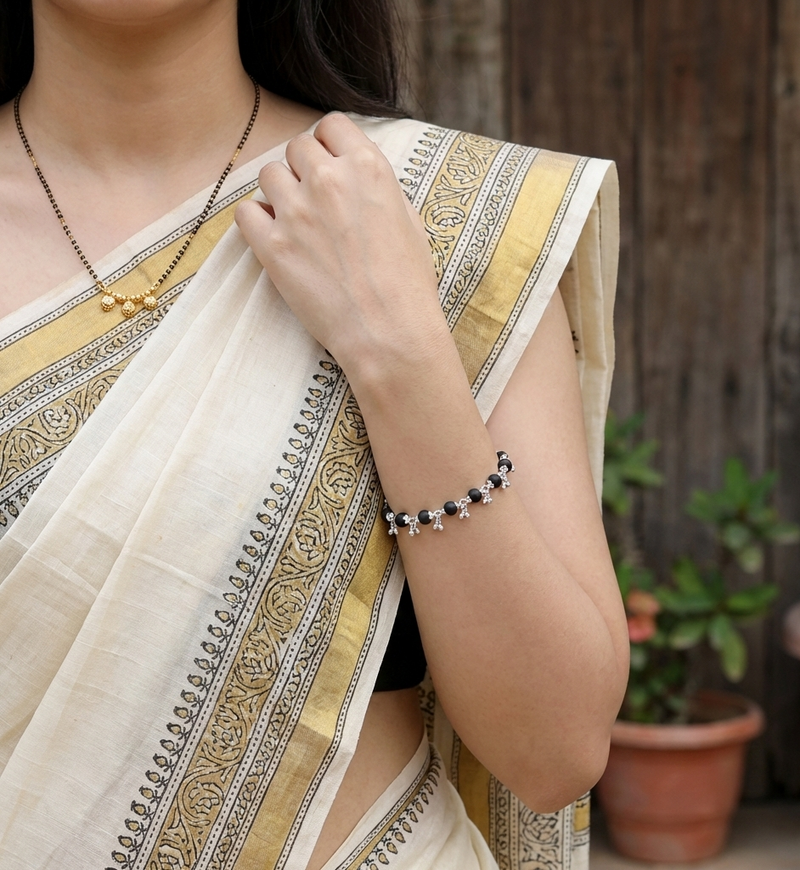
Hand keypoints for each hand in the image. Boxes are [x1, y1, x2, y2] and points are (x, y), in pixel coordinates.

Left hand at [235, 113, 447, 374]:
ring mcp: (296, 212)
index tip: (331, 164)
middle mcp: (329, 180)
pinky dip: (256, 222)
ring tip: (296, 222)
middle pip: (297, 147)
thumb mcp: (408, 220)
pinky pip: (246, 213)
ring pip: (269, 175)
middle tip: (315, 200)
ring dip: (280, 193)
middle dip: (304, 169)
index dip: (329, 144)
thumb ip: (376, 188)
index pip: (331, 125)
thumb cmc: (408, 283)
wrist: (389, 332)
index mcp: (368, 167)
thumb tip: (354, 178)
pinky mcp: (272, 246)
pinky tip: (274, 238)